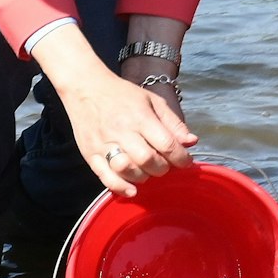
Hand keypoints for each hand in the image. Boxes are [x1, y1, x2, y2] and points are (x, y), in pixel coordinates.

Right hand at [34, 27, 196, 195]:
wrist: (85, 88)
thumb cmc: (122, 94)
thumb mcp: (152, 100)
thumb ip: (172, 122)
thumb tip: (191, 142)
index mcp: (140, 117)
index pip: (166, 144)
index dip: (181, 158)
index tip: (186, 161)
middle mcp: (121, 132)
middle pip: (148, 160)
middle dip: (162, 168)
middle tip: (165, 164)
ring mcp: (103, 145)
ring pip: (128, 171)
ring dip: (144, 177)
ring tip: (148, 170)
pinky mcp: (90, 155)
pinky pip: (105, 177)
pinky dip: (120, 187)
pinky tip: (132, 189)